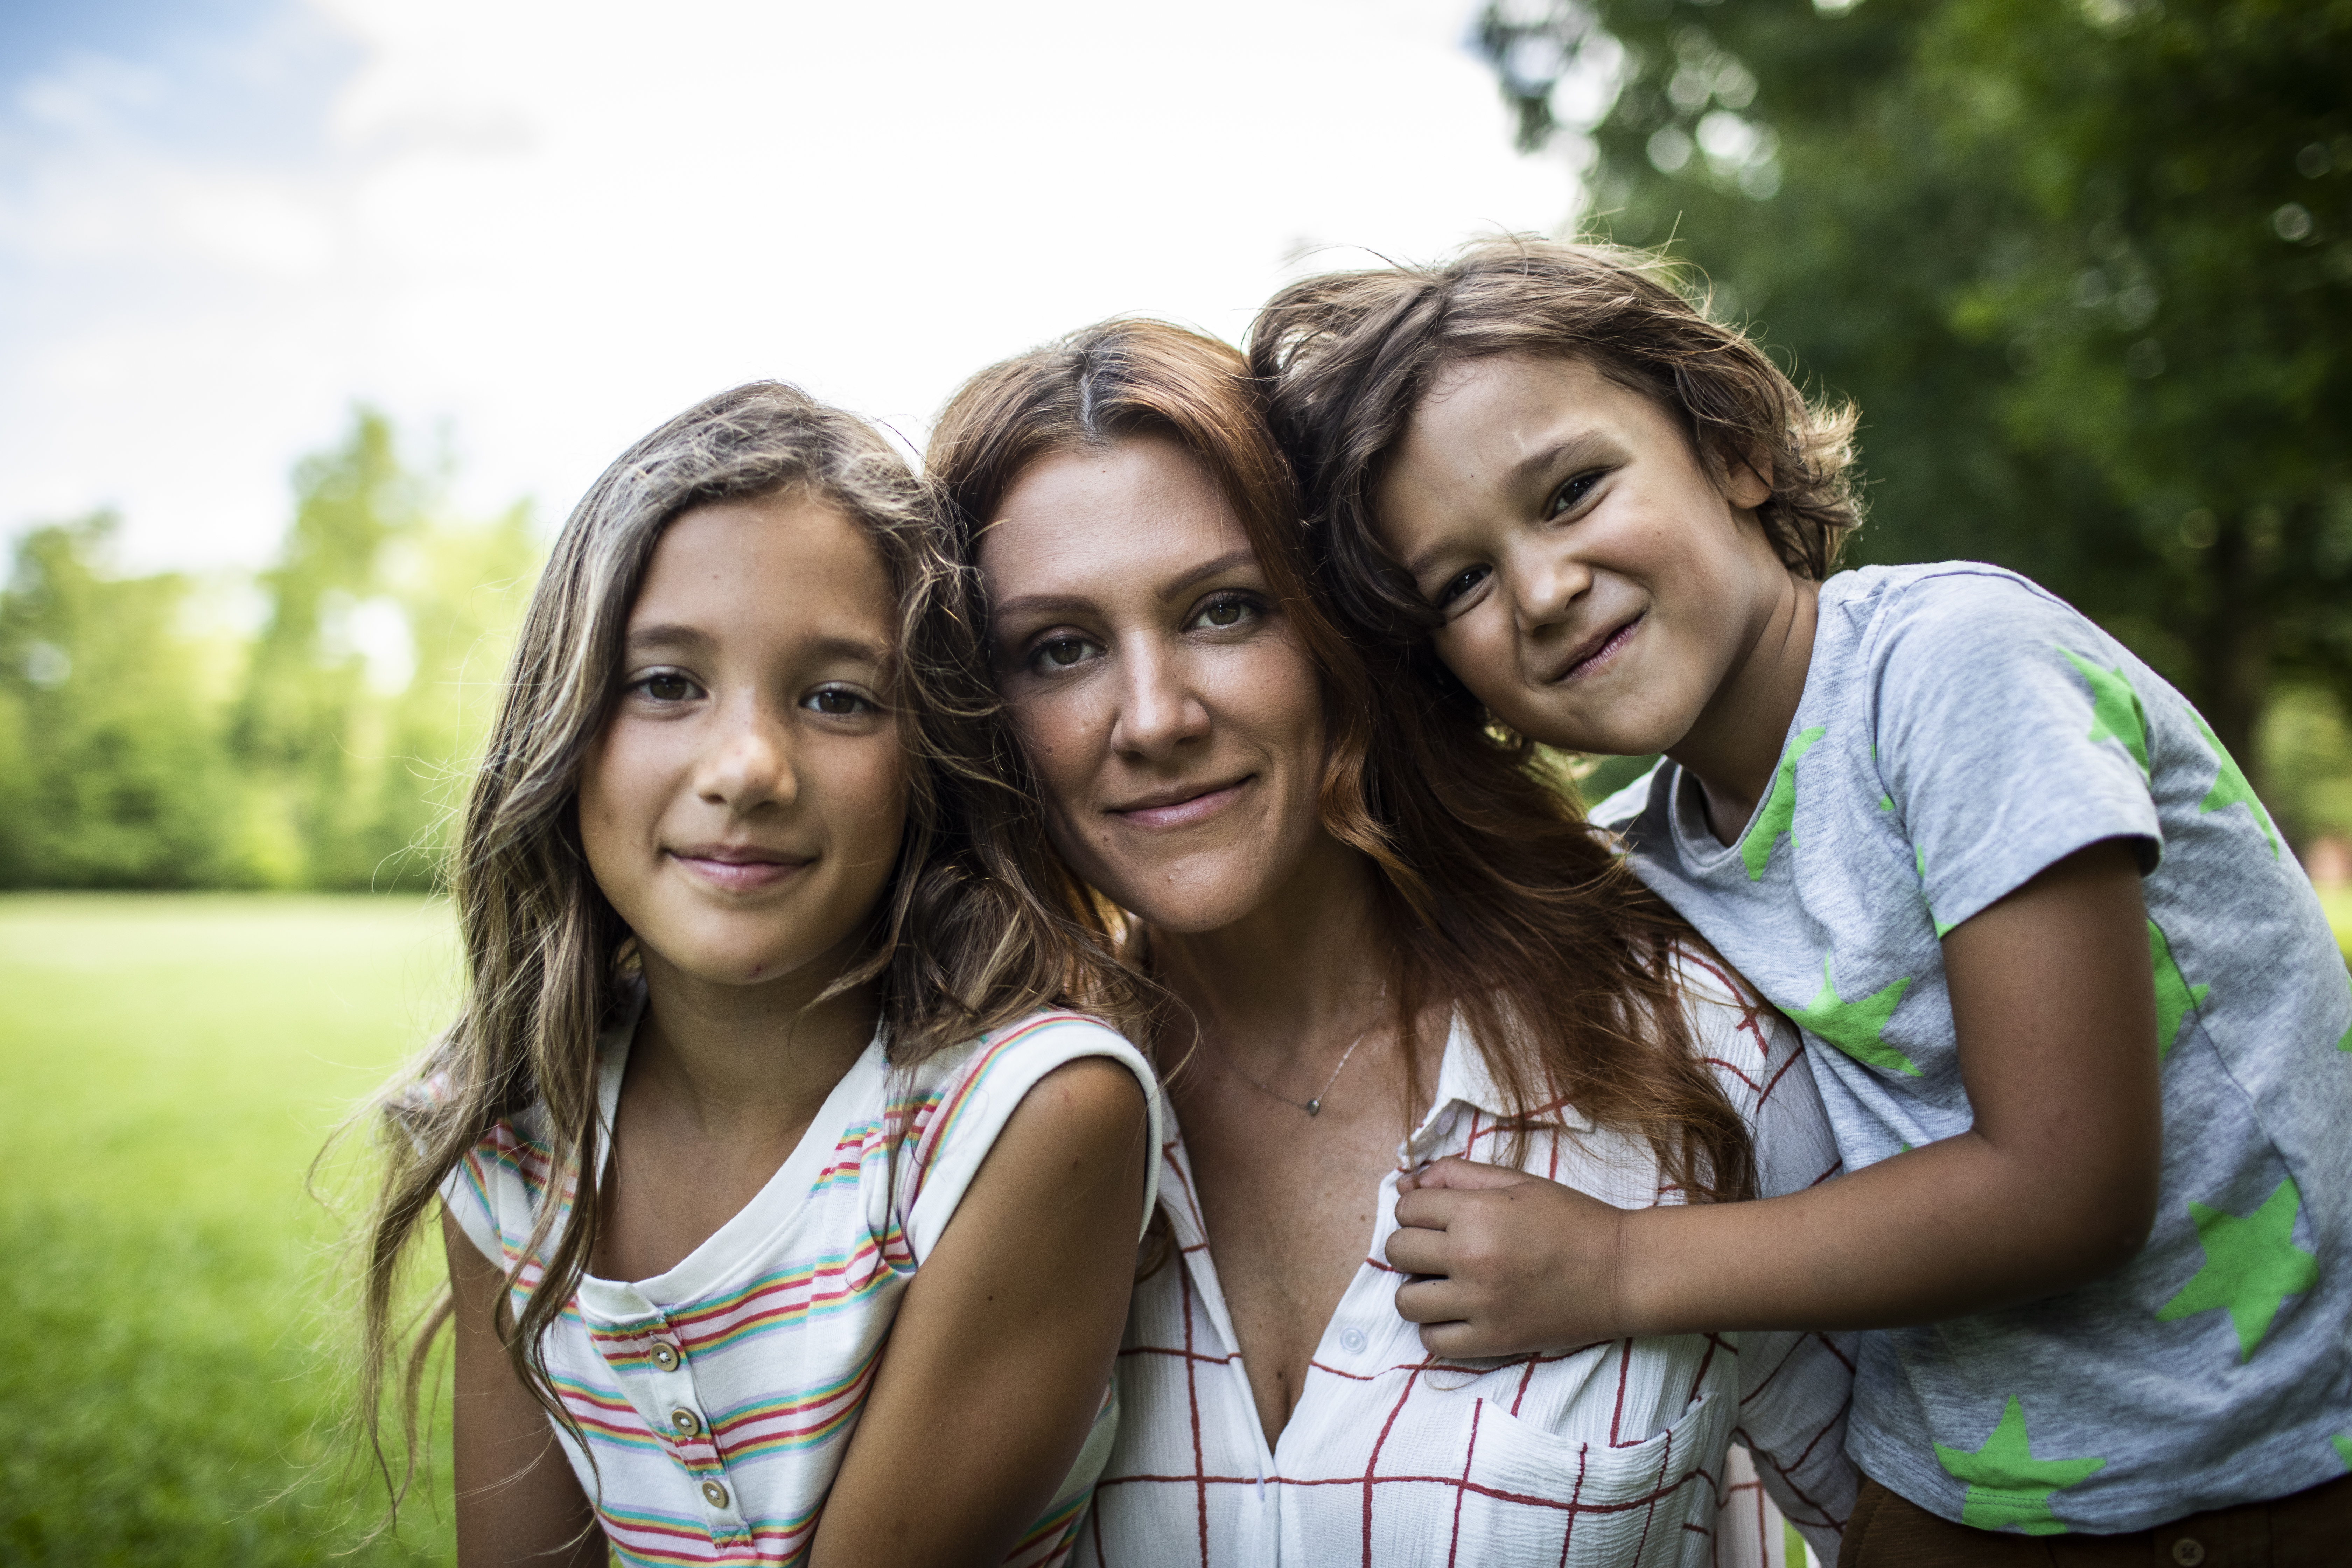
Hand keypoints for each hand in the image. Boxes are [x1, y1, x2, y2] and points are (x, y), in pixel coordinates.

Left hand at [1386, 1156, 1632, 1357]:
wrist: (1620, 1271)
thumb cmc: (1570, 1220)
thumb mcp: (1516, 1182)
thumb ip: (1457, 1175)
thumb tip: (1405, 1184)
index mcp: (1477, 1212)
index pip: (1407, 1207)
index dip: (1417, 1208)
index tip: (1438, 1216)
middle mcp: (1472, 1258)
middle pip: (1399, 1252)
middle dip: (1412, 1245)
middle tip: (1439, 1248)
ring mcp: (1480, 1304)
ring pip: (1406, 1301)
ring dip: (1417, 1289)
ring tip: (1443, 1283)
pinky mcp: (1493, 1341)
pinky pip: (1432, 1341)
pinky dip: (1435, 1328)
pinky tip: (1455, 1313)